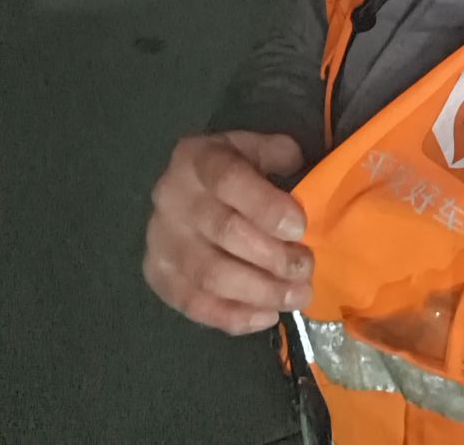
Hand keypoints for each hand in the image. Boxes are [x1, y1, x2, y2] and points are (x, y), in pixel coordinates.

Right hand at [143, 130, 312, 335]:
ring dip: (260, 291)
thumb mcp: (256, 147)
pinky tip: (267, 316)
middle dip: (273, 256)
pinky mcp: (157, 274)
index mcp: (198, 158)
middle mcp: (172, 197)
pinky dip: (233, 316)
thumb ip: (281, 157)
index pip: (229, 180)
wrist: (185, 188)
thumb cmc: (231, 167)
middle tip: (307, 269)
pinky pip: (194, 304)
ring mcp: (160, 239)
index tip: (299, 228)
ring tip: (297, 297)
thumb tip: (306, 185)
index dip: (266, 207)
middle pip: (224, 231)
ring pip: (210, 275)